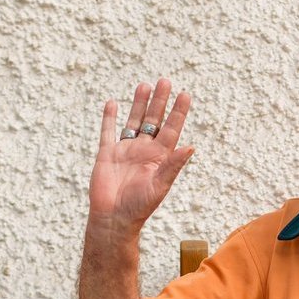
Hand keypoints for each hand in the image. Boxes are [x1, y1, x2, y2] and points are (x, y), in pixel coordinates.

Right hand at [88, 79, 196, 233]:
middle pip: (153, 120)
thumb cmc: (139, 206)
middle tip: (165, 80)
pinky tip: (113, 103)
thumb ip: (173, 165)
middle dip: (160, 101)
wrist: (113, 218)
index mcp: (160, 157)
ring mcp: (125, 151)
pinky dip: (110, 118)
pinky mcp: (107, 154)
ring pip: (133, 122)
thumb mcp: (160, 185)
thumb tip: (191, 146)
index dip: (178, 112)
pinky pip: (108, 131)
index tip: (185, 94)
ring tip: (145, 85)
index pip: (171, 129)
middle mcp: (144, 151)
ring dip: (139, 104)